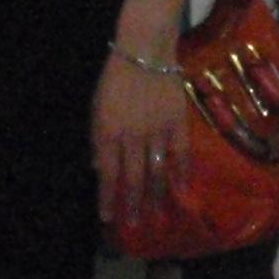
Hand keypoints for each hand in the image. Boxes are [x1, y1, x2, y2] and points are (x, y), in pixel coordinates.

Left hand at [90, 50, 188, 229]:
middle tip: (134, 227)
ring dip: (156, 197)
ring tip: (157, 218)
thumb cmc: (115, 79)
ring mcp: (157, 131)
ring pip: (157, 172)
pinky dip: (181, 175)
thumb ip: (98, 140)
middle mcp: (133, 137)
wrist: (145, 51)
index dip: (108, 197)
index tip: (108, 218)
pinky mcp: (178, 123)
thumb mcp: (97, 107)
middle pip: (133, 179)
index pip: (108, 174)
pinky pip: (181, 155)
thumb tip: (99, 169)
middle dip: (132, 205)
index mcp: (108, 132)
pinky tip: (182, 192)